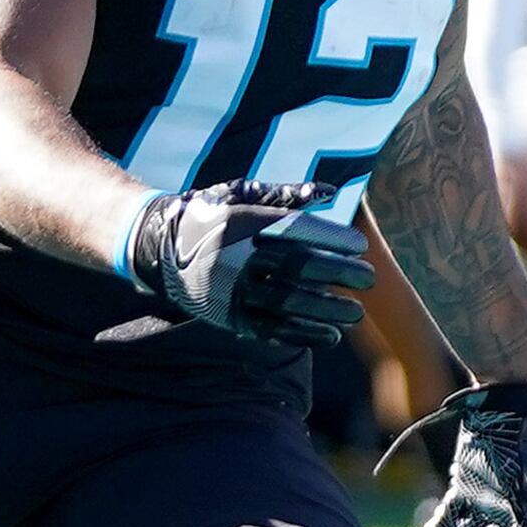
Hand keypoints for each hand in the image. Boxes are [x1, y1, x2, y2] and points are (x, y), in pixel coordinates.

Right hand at [124, 180, 372, 346]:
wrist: (157, 246)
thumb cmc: (210, 214)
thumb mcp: (241, 194)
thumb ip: (286, 194)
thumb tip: (330, 190)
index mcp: (243, 223)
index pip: (297, 231)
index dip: (332, 239)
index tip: (360, 246)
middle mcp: (237, 258)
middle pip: (298, 268)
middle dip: (338, 274)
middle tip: (368, 279)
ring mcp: (231, 290)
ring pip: (287, 303)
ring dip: (326, 310)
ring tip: (355, 314)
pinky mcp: (227, 316)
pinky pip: (269, 329)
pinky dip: (302, 334)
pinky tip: (329, 336)